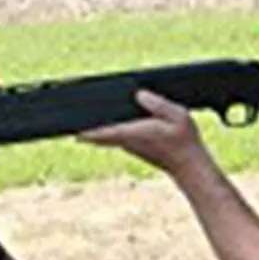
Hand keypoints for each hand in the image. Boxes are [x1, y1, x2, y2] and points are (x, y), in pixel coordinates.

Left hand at [79, 88, 205, 175]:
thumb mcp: (178, 116)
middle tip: (69, 116)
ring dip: (95, 128)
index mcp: (133, 133)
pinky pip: (115, 136)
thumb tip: (140, 94)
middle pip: (96, 135)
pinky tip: (112, 121)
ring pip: (105, 136)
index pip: (100, 132)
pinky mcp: (134, 148)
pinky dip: (109, 130)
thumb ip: (158, 104)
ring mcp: (129, 147)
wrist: (190, 166)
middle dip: (84, 127)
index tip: (68, 128)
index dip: (83, 129)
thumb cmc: (185, 142)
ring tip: (85, 116)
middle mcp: (127, 141)